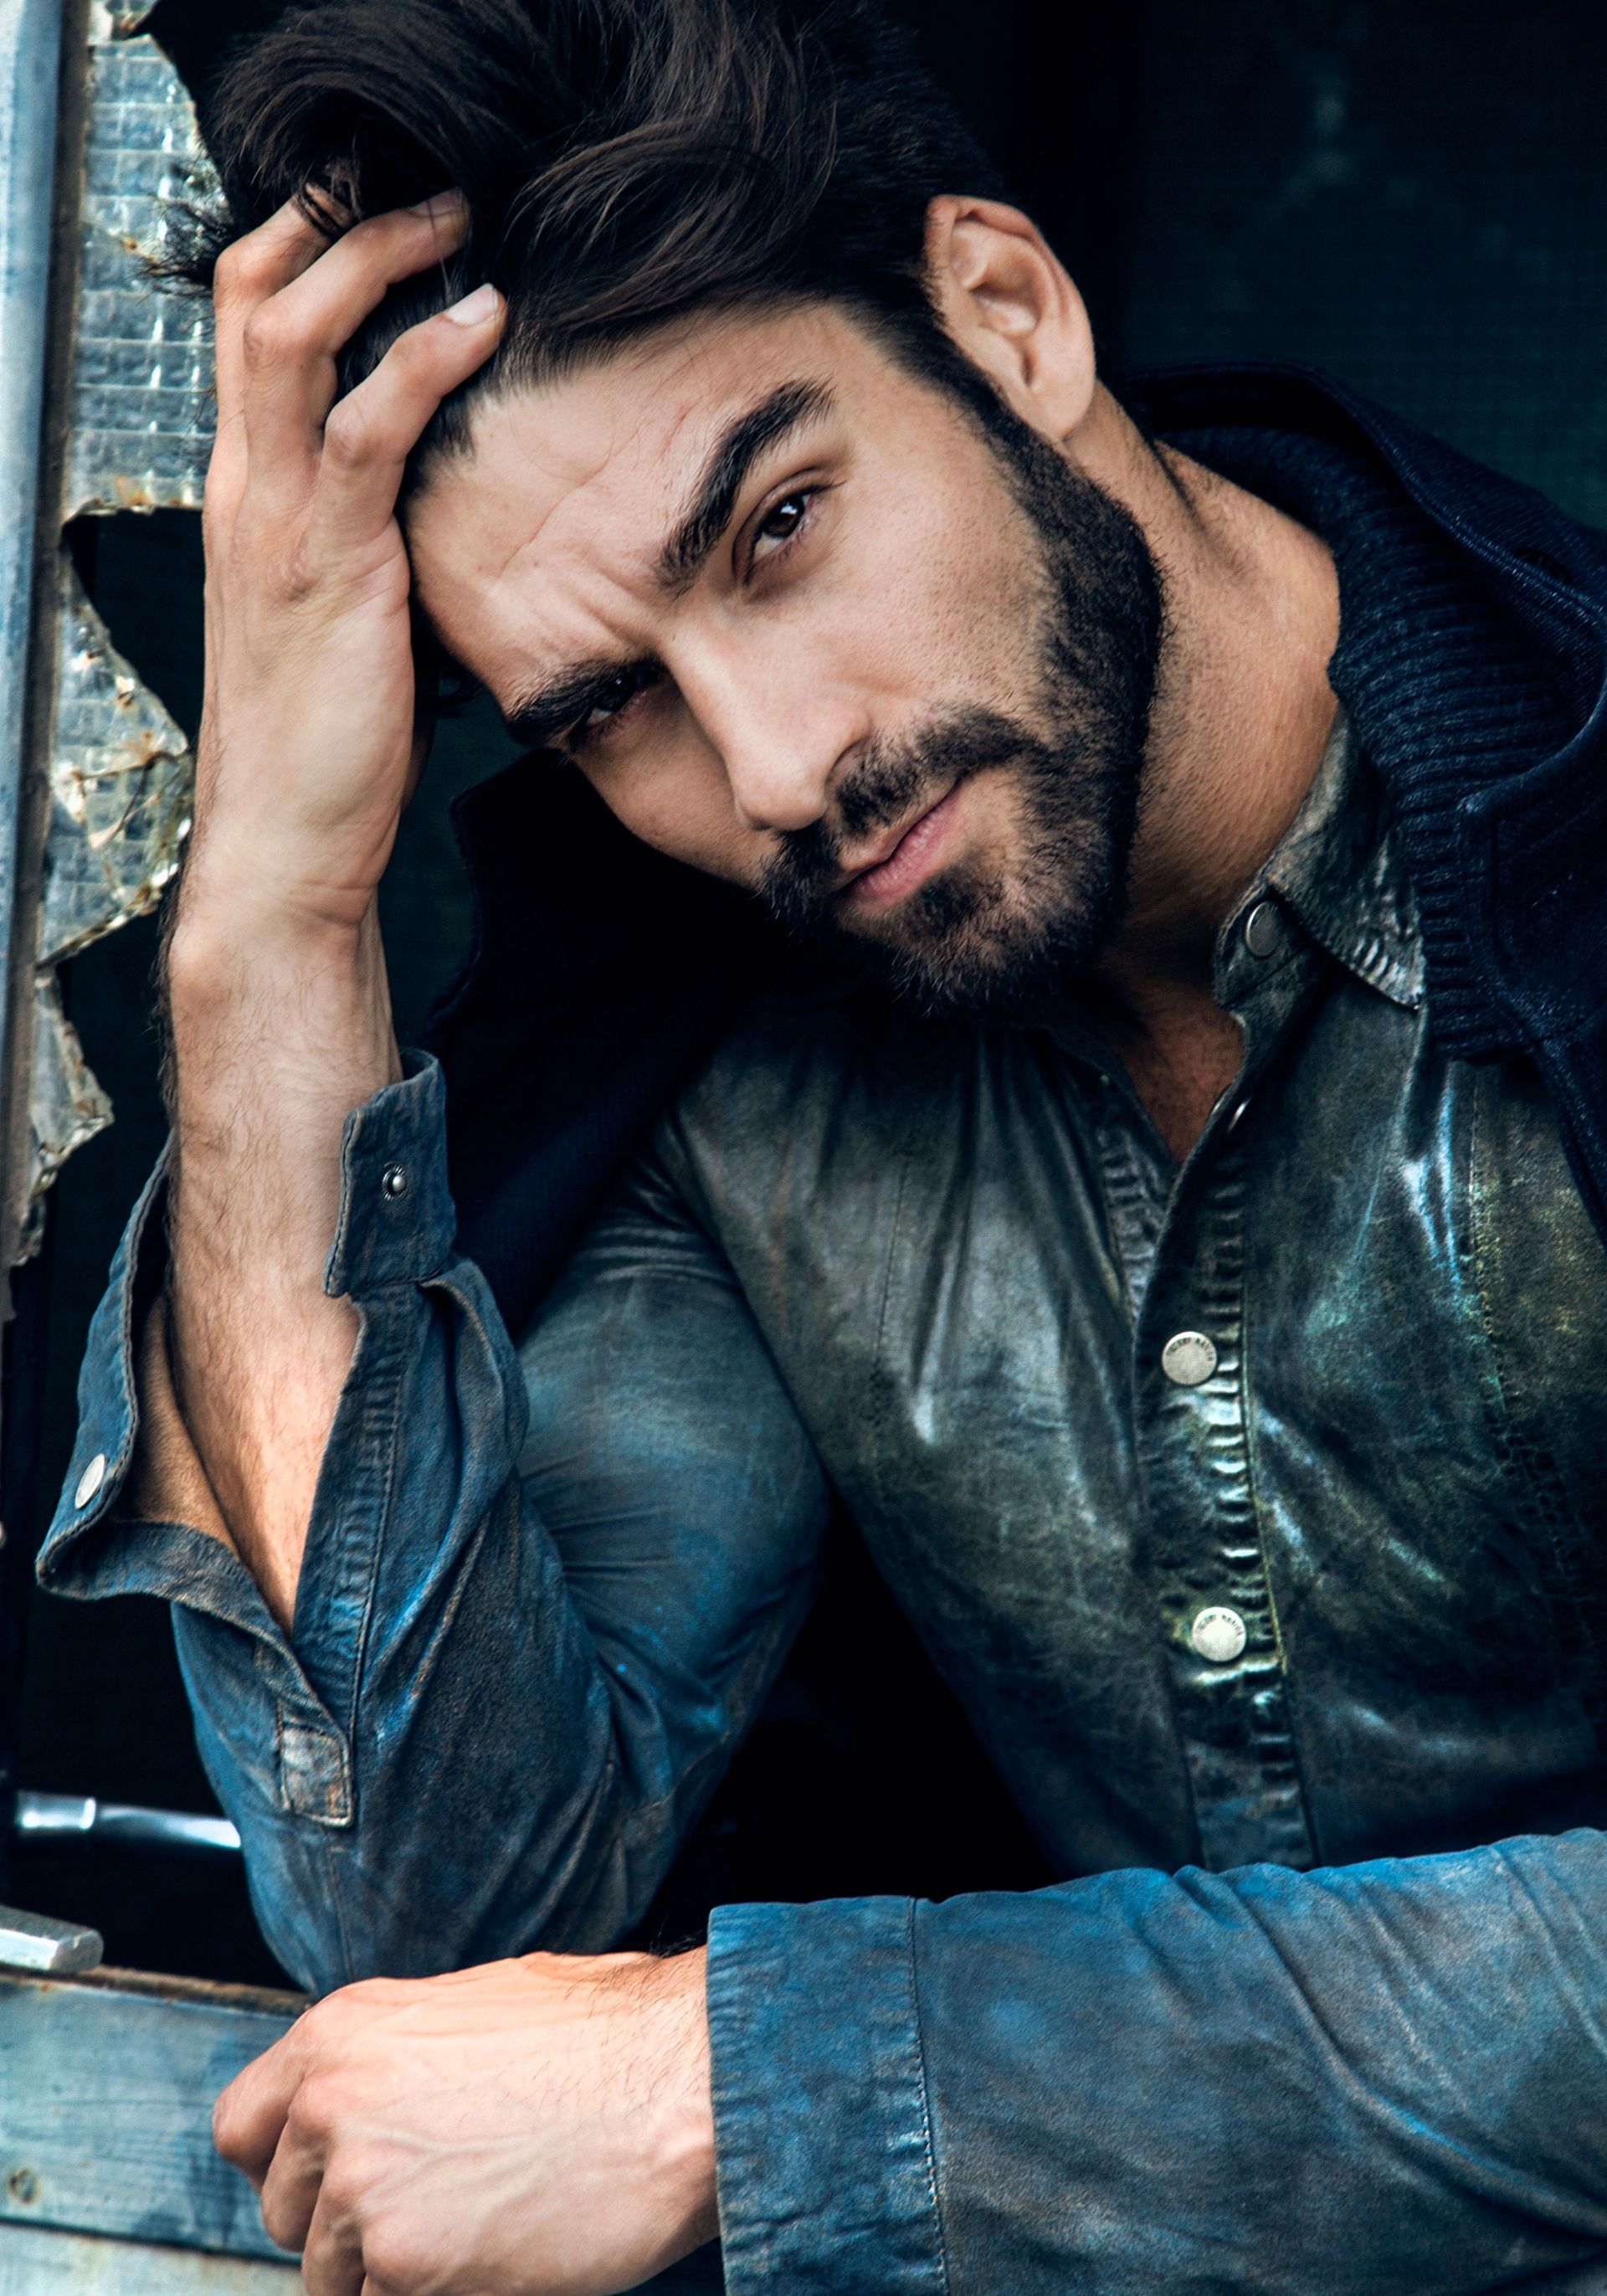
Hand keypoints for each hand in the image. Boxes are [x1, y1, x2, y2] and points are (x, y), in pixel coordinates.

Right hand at [184, 189, 503, 947]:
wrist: (289, 843)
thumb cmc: (331, 737)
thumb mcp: (349, 611)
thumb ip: (374, 536)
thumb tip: (453, 494)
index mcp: (248, 491)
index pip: (247, 322)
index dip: (307, 244)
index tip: (390, 211)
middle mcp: (246, 488)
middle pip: (251, 294)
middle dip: (336, 219)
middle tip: (434, 190)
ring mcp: (278, 522)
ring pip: (293, 335)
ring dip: (377, 260)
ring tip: (459, 223)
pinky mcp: (327, 566)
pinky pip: (363, 430)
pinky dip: (422, 362)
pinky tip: (483, 325)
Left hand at [213, 1948, 718, 2295]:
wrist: (680, 2080)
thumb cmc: (608, 2037)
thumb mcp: (475, 2007)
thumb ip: (398, 2057)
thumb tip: (377, 2103)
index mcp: (342, 2031)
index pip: (240, 2130)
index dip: (286, 2168)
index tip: (332, 2184)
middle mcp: (331, 2104)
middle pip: (284, 2216)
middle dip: (347, 2229)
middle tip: (434, 2211)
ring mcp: (362, 2189)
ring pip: (334, 2278)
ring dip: (395, 2272)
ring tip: (482, 2228)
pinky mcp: (405, 2266)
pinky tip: (498, 2257)